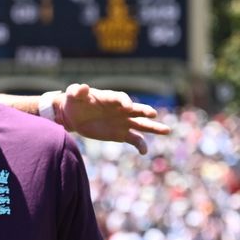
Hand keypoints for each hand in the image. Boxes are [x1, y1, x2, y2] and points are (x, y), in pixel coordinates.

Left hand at [56, 83, 170, 154]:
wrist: (74, 116)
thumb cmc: (74, 101)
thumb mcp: (73, 95)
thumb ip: (77, 91)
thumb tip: (83, 87)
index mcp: (111, 98)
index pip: (121, 98)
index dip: (125, 101)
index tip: (127, 107)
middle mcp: (121, 109)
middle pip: (136, 110)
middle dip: (144, 111)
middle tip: (152, 114)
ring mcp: (123, 122)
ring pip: (142, 124)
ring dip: (153, 127)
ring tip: (166, 131)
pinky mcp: (121, 134)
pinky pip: (134, 139)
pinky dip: (140, 145)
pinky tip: (144, 152)